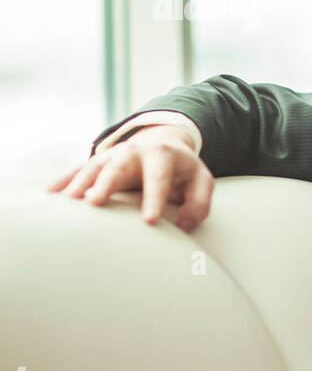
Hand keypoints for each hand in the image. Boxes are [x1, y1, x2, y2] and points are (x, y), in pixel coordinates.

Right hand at [47, 125, 213, 231]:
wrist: (163, 145)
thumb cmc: (183, 172)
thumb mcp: (200, 183)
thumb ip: (199, 204)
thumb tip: (183, 225)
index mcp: (162, 155)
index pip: (158, 178)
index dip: (154, 198)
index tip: (149, 221)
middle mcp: (134, 152)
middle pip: (117, 166)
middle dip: (106, 183)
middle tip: (94, 202)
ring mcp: (112, 155)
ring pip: (93, 167)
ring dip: (79, 183)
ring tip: (68, 201)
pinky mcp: (98, 163)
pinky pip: (77, 171)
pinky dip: (64, 181)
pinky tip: (51, 195)